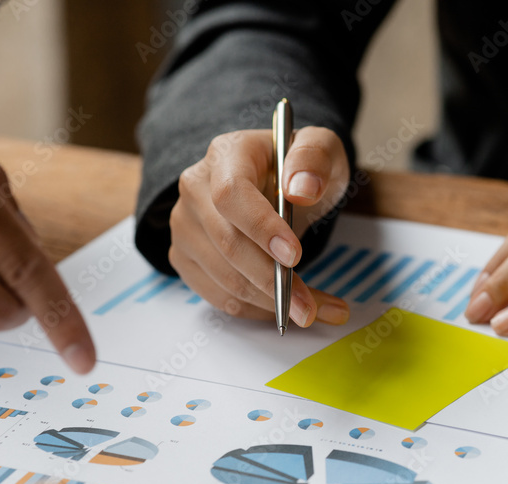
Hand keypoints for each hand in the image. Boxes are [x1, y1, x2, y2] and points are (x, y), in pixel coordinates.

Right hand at [170, 126, 351, 325]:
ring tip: (312, 311)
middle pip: (227, 244)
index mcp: (226, 155)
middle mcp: (195, 188)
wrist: (278, 184)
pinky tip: (287, 309)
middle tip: (311, 307)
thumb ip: (315, 159)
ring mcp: (186, 226)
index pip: (231, 194)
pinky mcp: (186, 258)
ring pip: (224, 278)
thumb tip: (303, 189)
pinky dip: (257, 310)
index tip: (295, 256)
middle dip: (272, 281)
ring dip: (271, 303)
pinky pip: (220, 296)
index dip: (260, 228)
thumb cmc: (298, 169)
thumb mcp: (321, 149)